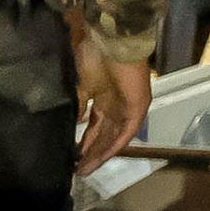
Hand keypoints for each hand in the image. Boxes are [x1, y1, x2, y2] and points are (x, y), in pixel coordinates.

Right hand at [73, 37, 153, 172]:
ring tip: (86, 169)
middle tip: (77, 168)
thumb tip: (72, 121)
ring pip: (114, 137)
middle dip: (90, 152)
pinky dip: (114, 146)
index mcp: (103, 97)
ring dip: (100, 154)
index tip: (72, 154)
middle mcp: (116, 105)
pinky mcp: (138, 107)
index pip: (94, 125)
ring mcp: (128, 107)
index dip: (84, 140)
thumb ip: (79, 103)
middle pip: (103, 134)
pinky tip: (102, 158)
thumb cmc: (93, 55)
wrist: (112, 41)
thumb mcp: (81, 83)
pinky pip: (126, 132)